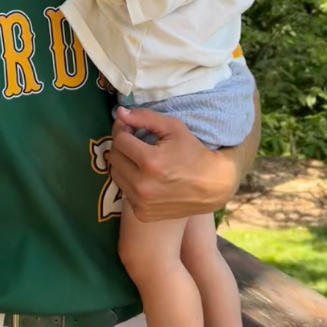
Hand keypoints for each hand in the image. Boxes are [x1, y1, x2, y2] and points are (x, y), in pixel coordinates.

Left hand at [108, 107, 239, 221]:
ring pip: (115, 175)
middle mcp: (142, 185)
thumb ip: (145, 118)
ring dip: (123, 163)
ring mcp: (141, 202)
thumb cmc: (194, 152)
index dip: (122, 129)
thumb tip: (120, 113)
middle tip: (134, 140)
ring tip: (138, 158)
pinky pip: (125, 192)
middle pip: (114, 157)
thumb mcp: (174, 128)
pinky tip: (145, 176)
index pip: (120, 140)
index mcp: (150, 161)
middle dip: (122, 145)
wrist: (212, 186)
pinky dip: (130, 181)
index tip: (129, 126)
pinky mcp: (142, 213)